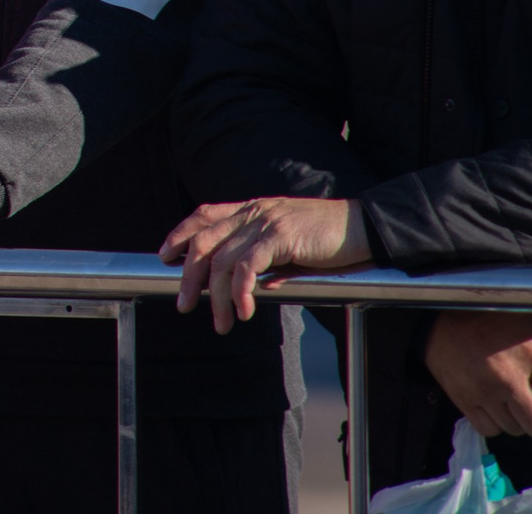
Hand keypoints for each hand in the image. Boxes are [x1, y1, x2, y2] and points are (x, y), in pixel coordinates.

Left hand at [161, 197, 369, 333]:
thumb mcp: (290, 246)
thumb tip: (250, 286)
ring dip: (216, 297)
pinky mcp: (281, 236)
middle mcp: (254, 211)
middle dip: (189, 276)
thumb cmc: (331, 240)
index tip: (164, 256)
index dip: (180, 234)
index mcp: (253, 208)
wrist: (366, 227)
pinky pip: (248, 266)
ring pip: (223, 260)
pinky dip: (240, 291)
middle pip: (205, 242)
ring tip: (220, 323)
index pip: (204, 215)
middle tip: (183, 305)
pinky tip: (244, 311)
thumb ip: (267, 260)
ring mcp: (266, 222)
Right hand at [425, 311, 531, 438]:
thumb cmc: (491, 319)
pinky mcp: (463, 399)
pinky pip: (490, 429)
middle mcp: (508, 374)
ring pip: (516, 430)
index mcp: (531, 351)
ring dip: (519, 419)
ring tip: (513, 400)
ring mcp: (483, 390)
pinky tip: (495, 405)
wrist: (439, 320)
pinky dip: (496, 422)